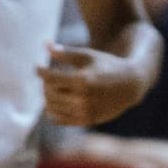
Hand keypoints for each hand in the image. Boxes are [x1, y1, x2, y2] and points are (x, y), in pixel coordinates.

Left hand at [38, 44, 156, 126]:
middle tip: (48, 77)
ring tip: (52, 88)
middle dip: (45, 84)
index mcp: (82, 80)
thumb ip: (66, 53)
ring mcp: (84, 112)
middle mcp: (83, 99)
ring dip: (48, 97)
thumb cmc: (107, 66)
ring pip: (53, 107)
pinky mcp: (86, 121)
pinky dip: (53, 112)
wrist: (130, 85)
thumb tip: (45, 46)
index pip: (51, 78)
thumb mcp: (88, 56)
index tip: (37, 66)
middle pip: (50, 93)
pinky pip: (60, 119)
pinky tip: (55, 102)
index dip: (41, 71)